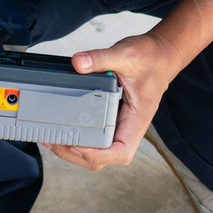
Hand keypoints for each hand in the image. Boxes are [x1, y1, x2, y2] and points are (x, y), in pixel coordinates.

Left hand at [43, 33, 185, 170]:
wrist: (160, 55)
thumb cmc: (150, 59)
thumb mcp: (125, 54)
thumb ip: (101, 58)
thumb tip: (78, 63)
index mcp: (137, 119)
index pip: (121, 152)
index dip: (99, 155)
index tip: (79, 145)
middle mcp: (128, 127)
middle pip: (104, 158)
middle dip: (78, 156)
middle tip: (55, 141)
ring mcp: (119, 125)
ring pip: (97, 152)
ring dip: (74, 151)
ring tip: (52, 139)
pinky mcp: (111, 118)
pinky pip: (95, 137)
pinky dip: (77, 139)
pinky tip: (61, 130)